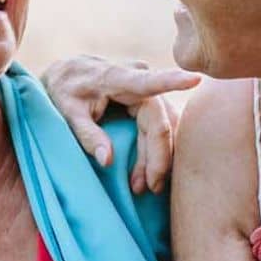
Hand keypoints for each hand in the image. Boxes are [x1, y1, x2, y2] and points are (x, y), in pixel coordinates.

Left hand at [39, 54, 201, 193]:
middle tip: (151, 187)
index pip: (148, 82)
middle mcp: (138, 77)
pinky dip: (158, 148)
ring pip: (163, 126)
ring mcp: (145, 88)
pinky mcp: (148, 98)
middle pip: (158, 122)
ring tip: (149, 185)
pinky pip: (161, 124)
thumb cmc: (64, 90)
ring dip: (159, 156)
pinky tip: (152, 170)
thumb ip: (87, 135)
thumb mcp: (68, 113)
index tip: (196, 79)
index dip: (173, 81)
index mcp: (117, 77)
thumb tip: (107, 161)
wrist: (65, 73)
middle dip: (157, 157)